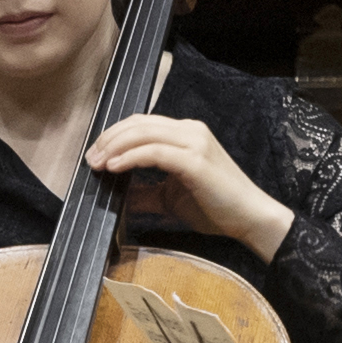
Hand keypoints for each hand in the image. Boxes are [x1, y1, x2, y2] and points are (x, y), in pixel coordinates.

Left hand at [88, 110, 291, 255]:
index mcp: (185, 134)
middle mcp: (190, 131)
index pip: (142, 124)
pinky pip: (154, 152)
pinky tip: (115, 167)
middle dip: (109, 139)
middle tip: (91, 159)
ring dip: (115, 147)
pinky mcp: (195, 160)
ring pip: (144, 133)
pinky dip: (131, 157)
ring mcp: (194, 143)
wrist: (250, 218)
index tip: (96, 154)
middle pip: (138, 124)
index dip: (114, 135)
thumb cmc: (216, 207)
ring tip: (98, 163)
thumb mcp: (170, 197)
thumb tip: (117, 194)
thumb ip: (145, 192)